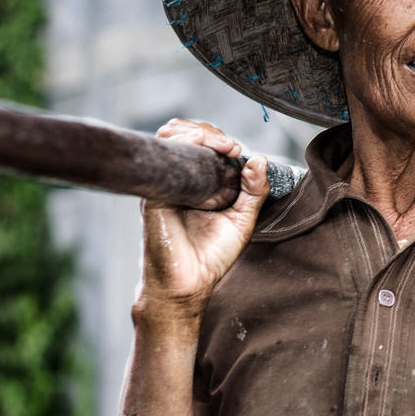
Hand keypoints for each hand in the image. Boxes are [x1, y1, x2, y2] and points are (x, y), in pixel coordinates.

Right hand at [135, 118, 268, 328]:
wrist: (189, 285)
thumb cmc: (210, 257)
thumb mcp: (242, 219)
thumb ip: (254, 191)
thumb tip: (259, 160)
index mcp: (196, 183)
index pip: (199, 143)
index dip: (216, 137)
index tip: (237, 149)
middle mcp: (177, 181)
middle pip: (181, 133)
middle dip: (207, 130)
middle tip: (229, 145)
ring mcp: (164, 186)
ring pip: (169, 138)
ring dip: (196, 132)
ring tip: (220, 145)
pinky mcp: (155, 196)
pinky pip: (164, 161)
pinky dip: (183, 145)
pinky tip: (203, 149)